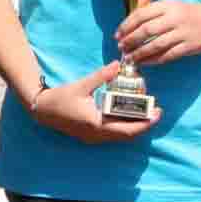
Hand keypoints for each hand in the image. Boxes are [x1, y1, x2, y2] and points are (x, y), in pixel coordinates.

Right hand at [30, 62, 160, 143]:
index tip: (157, 113)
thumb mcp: (82, 85)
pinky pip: (114, 133)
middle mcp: (98, 135)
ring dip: (135, 125)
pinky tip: (130, 113)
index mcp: (96, 124)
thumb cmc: (61, 98)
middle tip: (157, 111)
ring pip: (122, 135)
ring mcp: (95, 137)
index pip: (127, 129)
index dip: (145, 123)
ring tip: (147, 111)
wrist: (43, 110)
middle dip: (144, 124)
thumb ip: (101, 76)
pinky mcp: (93, 134)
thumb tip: (117, 64)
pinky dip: (125, 125)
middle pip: (128, 135)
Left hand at [116, 0, 200, 65]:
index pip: (141, 15)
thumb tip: (128, 27)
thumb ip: (151, 13)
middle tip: (121, 48)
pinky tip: (144, 62)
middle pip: (147, 30)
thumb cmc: (186, 13)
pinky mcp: (188, 46)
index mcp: (166, 6)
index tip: (117, 35)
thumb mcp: (170, 6)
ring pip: (156, 45)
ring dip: (140, 53)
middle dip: (131, 40)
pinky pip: (168, 55)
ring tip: (130, 58)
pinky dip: (154, 60)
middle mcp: (173, 18)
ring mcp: (182, 33)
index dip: (126, 26)